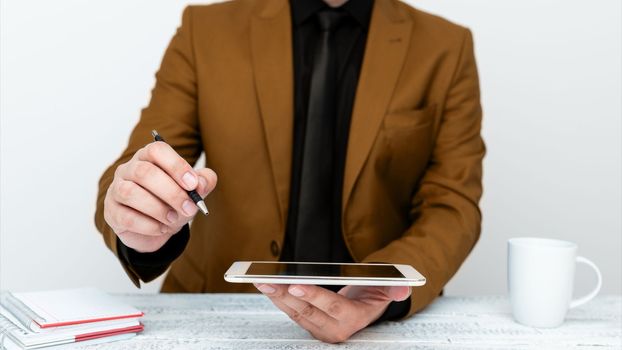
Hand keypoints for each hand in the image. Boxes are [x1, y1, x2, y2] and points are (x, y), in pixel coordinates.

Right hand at [104, 141, 216, 252]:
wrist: (157, 227)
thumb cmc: (173, 202)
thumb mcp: (192, 192)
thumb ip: (202, 182)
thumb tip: (202, 182)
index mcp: (149, 157)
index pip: (157, 150)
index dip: (176, 165)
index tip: (193, 184)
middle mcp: (128, 169)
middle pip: (144, 172)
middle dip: (171, 192)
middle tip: (190, 208)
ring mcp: (116, 190)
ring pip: (131, 193)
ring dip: (158, 209)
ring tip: (174, 219)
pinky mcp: (112, 212)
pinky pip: (126, 217)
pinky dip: (149, 226)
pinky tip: (162, 228)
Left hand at [254, 283, 410, 342]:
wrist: (367, 307)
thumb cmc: (375, 293)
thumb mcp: (389, 288)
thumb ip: (396, 287)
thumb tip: (403, 287)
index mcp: (354, 318)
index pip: (332, 307)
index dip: (314, 296)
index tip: (296, 285)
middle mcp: (335, 328)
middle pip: (307, 311)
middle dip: (286, 295)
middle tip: (268, 281)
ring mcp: (320, 328)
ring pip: (295, 312)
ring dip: (277, 297)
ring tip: (261, 281)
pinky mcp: (310, 325)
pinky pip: (292, 312)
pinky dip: (279, 299)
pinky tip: (268, 286)